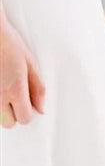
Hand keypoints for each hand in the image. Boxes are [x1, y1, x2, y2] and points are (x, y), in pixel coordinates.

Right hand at [0, 9, 45, 126]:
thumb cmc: (7, 42)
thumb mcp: (30, 63)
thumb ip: (38, 89)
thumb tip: (41, 108)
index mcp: (15, 89)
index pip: (25, 118)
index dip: (27, 112)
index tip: (25, 103)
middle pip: (8, 123)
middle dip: (12, 114)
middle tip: (12, 98)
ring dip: (0, 108)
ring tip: (2, 88)